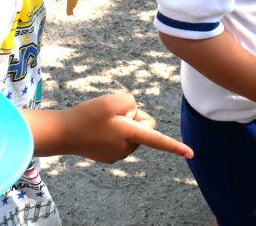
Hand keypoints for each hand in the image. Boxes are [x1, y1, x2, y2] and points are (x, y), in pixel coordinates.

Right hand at [63, 92, 192, 161]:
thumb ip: (133, 103)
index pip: (158, 140)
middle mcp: (127, 148)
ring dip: (123, 123)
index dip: (175, 146)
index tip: (191, 154)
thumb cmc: (88, 115)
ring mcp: (119, 154)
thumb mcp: (114, 99)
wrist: (63, 133)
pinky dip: (115, 131)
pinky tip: (99, 129)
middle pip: (145, 125)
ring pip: (132, 131)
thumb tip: (135, 115)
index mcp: (130, 135)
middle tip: (113, 113)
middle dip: (135, 116)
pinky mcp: (110, 156)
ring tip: (103, 121)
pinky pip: (121, 138)